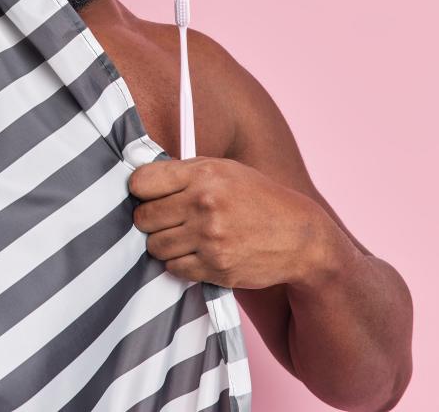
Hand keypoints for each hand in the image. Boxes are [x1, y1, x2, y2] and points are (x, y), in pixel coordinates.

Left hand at [130, 157, 347, 289]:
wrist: (299, 236)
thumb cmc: (258, 199)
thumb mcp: (225, 171)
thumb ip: (185, 173)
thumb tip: (139, 181)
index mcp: (204, 173)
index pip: (141, 183)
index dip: (141, 190)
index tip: (148, 195)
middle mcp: (204, 203)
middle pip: (142, 217)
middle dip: (149, 220)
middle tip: (165, 220)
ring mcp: (210, 238)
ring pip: (154, 246)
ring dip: (163, 244)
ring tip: (182, 237)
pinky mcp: (216, 267)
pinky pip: (173, 268)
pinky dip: (180, 263)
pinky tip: (196, 253)